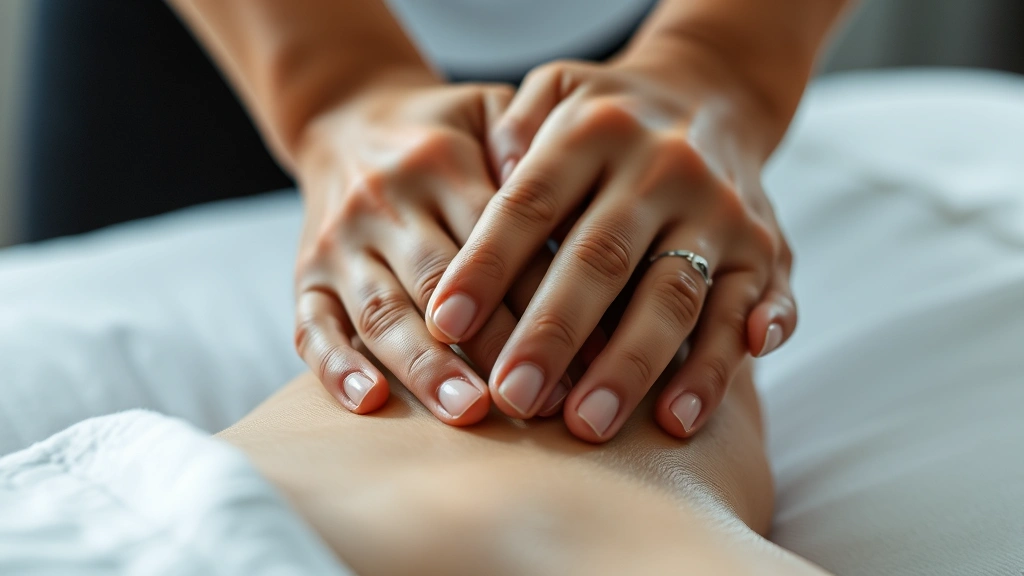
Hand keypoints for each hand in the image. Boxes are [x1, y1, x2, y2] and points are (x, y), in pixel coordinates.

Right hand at [291, 75, 571, 424]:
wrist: (348, 118)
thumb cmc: (444, 131)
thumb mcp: (489, 111)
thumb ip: (529, 143)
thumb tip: (572, 201)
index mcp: (441, 165)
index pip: (495, 237)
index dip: (540, 296)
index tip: (587, 354)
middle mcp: (385, 205)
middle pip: (439, 281)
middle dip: (488, 343)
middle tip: (531, 397)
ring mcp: (341, 244)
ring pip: (381, 311)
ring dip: (424, 365)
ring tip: (467, 410)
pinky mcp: (306, 276)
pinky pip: (311, 326)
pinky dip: (337, 367)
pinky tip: (370, 403)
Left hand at [425, 48, 796, 441]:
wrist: (714, 93)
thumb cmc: (606, 114)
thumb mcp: (554, 91)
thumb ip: (511, 129)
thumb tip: (481, 186)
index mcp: (598, 131)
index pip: (530, 203)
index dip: (487, 265)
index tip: (445, 324)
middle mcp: (664, 169)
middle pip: (601, 259)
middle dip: (554, 335)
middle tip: (512, 398)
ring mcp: (721, 212)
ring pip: (674, 297)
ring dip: (631, 367)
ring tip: (588, 425)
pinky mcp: (766, 250)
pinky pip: (752, 311)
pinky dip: (723, 364)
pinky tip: (684, 413)